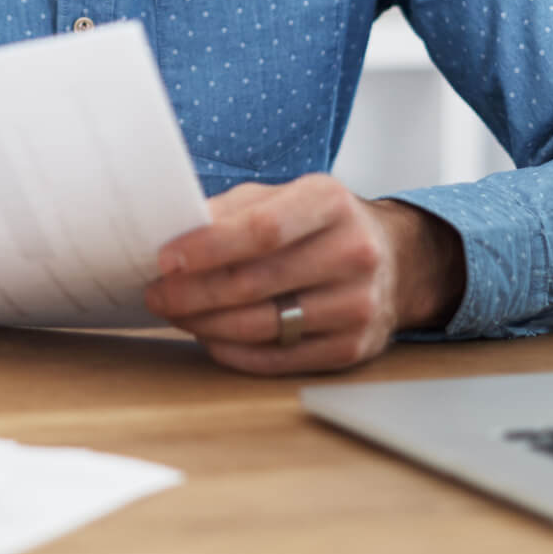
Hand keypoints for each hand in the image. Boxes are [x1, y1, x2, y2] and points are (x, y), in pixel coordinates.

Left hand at [141, 174, 463, 375]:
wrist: (396, 260)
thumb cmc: (320, 225)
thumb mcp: (283, 196)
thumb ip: (232, 210)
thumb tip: (174, 233)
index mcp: (331, 203)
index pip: (262, 230)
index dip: (207, 248)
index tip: (165, 259)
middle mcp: (353, 253)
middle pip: (256, 282)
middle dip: (193, 292)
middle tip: (156, 294)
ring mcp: (358, 305)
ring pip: (263, 325)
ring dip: (207, 324)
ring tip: (176, 314)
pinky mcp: (353, 348)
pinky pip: (279, 357)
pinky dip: (235, 351)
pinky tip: (210, 337)